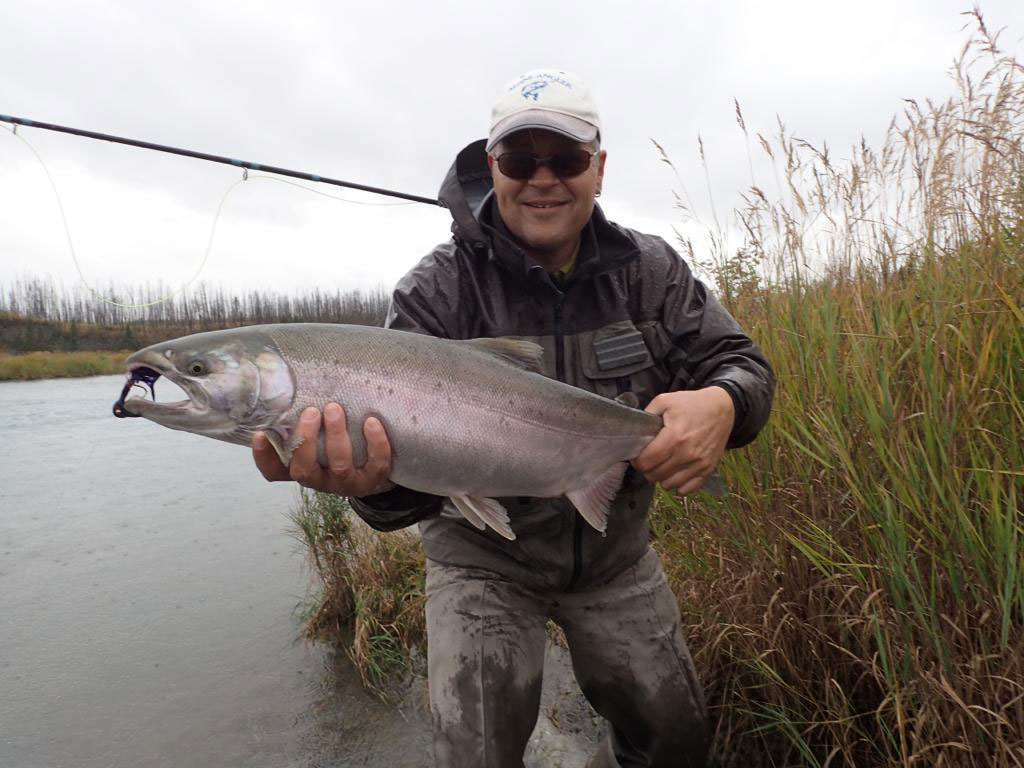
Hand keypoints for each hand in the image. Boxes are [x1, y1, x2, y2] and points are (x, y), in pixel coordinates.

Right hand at [252, 403, 394, 495]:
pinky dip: (375, 443)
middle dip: (306, 440)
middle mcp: (321, 480)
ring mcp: (347, 483)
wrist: (380, 468)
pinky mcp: (373, 480)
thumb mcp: (322, 437)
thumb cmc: (345, 446)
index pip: (275, 472)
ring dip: (336, 436)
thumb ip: (309, 423)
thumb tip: (298, 388)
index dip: (264, 458)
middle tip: (312, 411)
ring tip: (335, 409)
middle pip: (304, 470)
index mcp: (304, 468)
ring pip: (339, 466)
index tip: (260, 434)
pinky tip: (371, 422)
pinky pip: (376, 465)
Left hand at [631, 387, 734, 494]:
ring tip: (663, 464)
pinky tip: (675, 472)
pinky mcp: (708, 470)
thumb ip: (647, 415)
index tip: (638, 455)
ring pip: (668, 485)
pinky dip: (678, 484)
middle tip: (650, 458)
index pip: (646, 462)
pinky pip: (686, 489)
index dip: (637, 460)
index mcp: (674, 437)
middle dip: (647, 469)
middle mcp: (687, 454)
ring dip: (661, 477)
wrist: (722, 408)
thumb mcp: (665, 401)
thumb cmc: (691, 404)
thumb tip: (634, 432)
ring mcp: (699, 464)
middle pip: (654, 476)